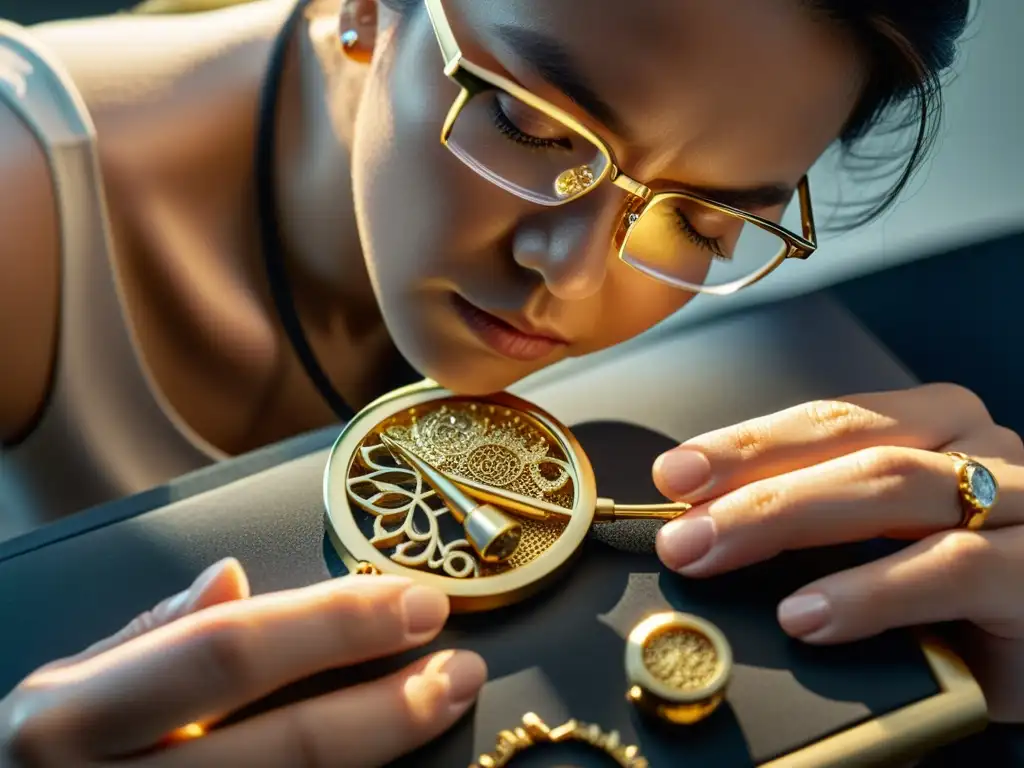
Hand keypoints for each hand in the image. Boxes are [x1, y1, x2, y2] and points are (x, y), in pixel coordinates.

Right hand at [0, 559, 485, 766]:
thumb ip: (154, 638)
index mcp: (75, 719)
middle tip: (460, 668)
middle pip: (286, 747)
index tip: (415, 601)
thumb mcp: (66, 690)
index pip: (231, 652)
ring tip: (439, 707)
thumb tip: (233, 579)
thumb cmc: (39, 764)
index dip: (335, 624)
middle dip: (389, 706)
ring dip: (383, 754)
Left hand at [651, 383, 1023, 722]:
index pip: (827, 419)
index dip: (745, 443)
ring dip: (786, 519)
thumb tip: (702, 525)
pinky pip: (952, 567)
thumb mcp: (883, 540)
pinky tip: (808, 615)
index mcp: (935, 425)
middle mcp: (980, 447)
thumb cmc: (956, 595)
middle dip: (749, 484)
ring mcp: (1020, 502)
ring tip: (711, 554)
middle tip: (678, 529)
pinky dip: (871, 590)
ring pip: (891, 487)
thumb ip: (818, 521)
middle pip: (850, 443)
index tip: (673, 474)